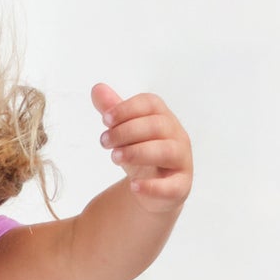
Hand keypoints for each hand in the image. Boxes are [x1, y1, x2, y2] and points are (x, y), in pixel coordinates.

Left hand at [92, 84, 191, 214]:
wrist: (153, 190)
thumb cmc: (141, 155)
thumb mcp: (124, 133)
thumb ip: (113, 112)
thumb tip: (97, 88)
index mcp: (164, 118)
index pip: (151, 104)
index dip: (127, 109)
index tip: (105, 119)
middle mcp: (177, 136)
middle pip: (156, 125)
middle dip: (126, 131)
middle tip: (104, 141)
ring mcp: (181, 161)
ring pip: (165, 151)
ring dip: (137, 152)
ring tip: (114, 157)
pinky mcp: (180, 186)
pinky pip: (171, 186)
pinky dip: (152, 186)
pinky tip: (133, 186)